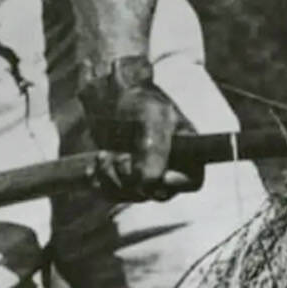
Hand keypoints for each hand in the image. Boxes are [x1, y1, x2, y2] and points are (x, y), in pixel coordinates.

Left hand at [79, 57, 202, 200]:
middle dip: (133, 179)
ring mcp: (145, 173)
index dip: (176, 183)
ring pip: (132, 194)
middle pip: (157, 193)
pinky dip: (101, 182)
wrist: (108, 93)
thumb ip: (154, 150)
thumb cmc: (137, 98)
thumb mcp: (151, 118)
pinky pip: (113, 193)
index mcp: (187, 150)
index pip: (192, 180)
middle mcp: (169, 166)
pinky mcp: (123, 176)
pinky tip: (94, 166)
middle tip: (118, 158)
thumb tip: (149, 184)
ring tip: (103, 156)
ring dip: (113, 179)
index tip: (156, 175)